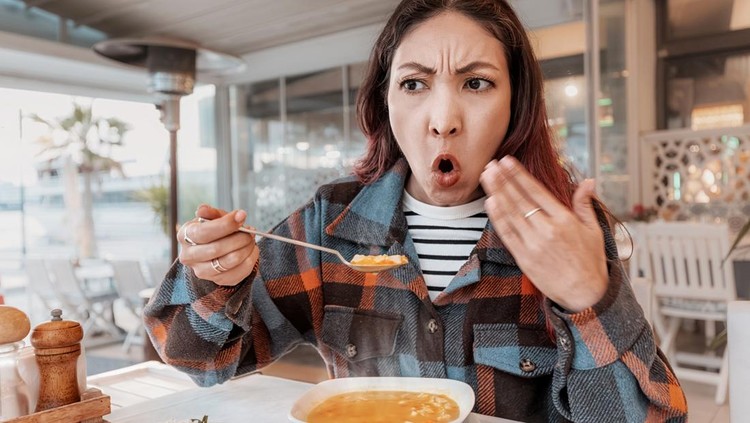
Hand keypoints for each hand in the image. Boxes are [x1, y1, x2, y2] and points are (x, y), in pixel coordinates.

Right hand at [177, 204, 258, 286]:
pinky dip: (250, 259)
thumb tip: (203, 209)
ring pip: (230, 261)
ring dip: (246, 248)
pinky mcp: (218, 281)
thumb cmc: (214, 230)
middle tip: (250, 231)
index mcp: (185, 236)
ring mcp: (202, 271)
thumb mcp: (212, 217)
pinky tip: (251, 250)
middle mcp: (189, 256)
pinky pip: (240, 272)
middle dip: (239, 238)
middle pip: (217, 249)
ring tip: (251, 239)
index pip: (204, 232)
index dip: (225, 224)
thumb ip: (211, 213)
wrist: (215, 248)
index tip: (241, 215)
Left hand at [479, 156, 607, 311]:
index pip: (536, 191)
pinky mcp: (523, 258)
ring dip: (496, 193)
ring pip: (509, 214)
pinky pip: (506, 234)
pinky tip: (490, 203)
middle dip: (503, 180)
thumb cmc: (590, 262)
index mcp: (564, 220)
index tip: (507, 161)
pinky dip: (497, 218)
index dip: (519, 175)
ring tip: (486, 177)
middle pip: (519, 199)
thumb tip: (588, 182)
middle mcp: (546, 230)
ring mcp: (532, 245)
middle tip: (491, 164)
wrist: (584, 295)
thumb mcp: (594, 230)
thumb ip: (585, 204)